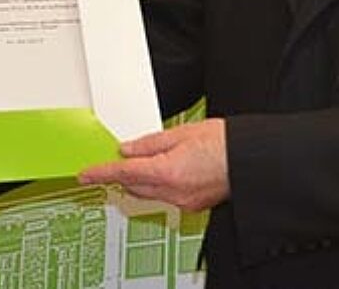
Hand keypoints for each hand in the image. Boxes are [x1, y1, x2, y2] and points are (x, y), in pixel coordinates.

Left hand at [77, 119, 228, 211]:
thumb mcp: (181, 132)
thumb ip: (149, 143)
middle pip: (134, 186)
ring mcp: (185, 202)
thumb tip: (128, 149)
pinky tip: (165, 170)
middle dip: (122, 174)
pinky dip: (159, 184)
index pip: (123, 174)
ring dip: (141, 180)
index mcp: (167, 172)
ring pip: (149, 193)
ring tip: (143, 160)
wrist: (253, 160)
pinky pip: (167, 196)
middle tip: (114, 159)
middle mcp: (174, 192)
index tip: (85, 175)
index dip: (100, 173)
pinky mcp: (194, 205)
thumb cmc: (225, 143)